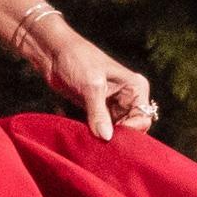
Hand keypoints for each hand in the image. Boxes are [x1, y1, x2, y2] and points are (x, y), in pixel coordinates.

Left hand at [37, 28, 158, 140]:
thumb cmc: (77, 60)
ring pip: (117, 131)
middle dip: (118, 137)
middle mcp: (128, 97)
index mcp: (135, 87)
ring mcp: (113, 105)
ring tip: (93, 142)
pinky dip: (96, 135)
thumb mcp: (90, 86)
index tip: (110, 137)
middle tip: (101, 144)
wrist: (53, 53)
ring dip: (106, 138)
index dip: (130, 130)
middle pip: (132, 128)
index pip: (143, 118)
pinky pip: (103, 129)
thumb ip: (99, 113)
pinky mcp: (98, 110)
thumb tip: (106, 137)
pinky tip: (87, 138)